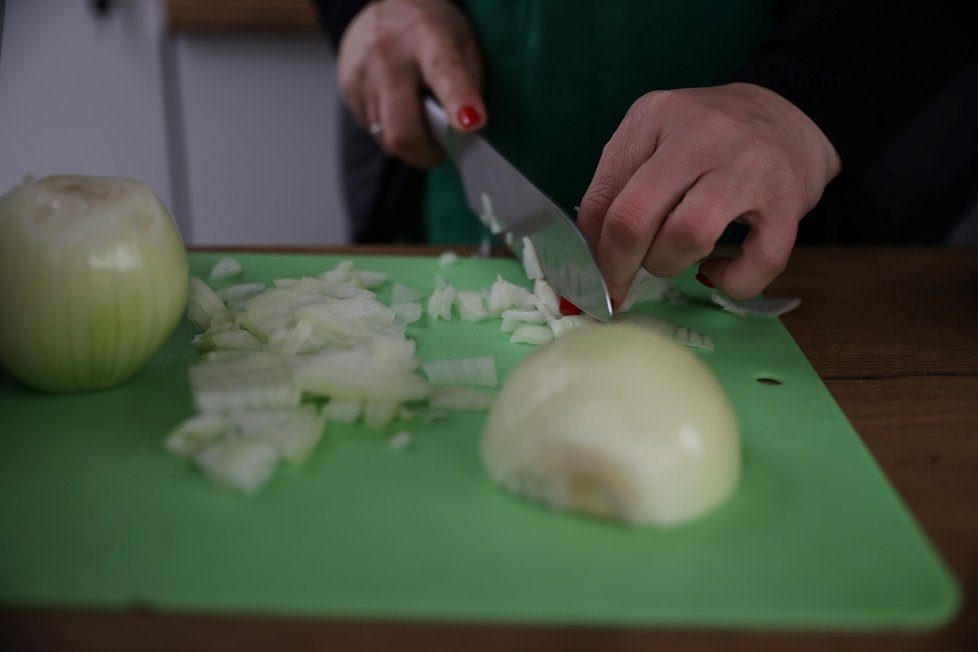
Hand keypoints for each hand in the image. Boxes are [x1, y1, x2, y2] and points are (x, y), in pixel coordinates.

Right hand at [338, 0, 485, 167]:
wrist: (388, 2)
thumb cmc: (432, 30)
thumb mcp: (463, 46)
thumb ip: (468, 89)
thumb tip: (462, 137)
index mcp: (428, 37)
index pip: (444, 72)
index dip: (458, 102)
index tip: (470, 124)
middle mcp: (388, 53)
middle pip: (403, 129)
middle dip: (424, 153)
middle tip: (439, 149)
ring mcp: (361, 71)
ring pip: (386, 138)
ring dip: (408, 141)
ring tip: (417, 115)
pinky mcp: (346, 87)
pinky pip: (372, 130)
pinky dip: (389, 129)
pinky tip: (397, 104)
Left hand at [577, 83, 840, 303]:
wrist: (791, 111)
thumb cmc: (709, 138)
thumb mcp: (654, 138)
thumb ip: (618, 185)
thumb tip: (590, 255)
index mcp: (654, 116)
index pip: (602, 198)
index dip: (590, 252)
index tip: (592, 278)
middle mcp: (700, 134)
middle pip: (635, 218)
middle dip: (619, 267)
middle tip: (622, 284)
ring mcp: (748, 165)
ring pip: (689, 236)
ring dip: (670, 265)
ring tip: (674, 259)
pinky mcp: (788, 198)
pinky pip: (759, 261)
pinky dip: (733, 282)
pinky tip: (717, 272)